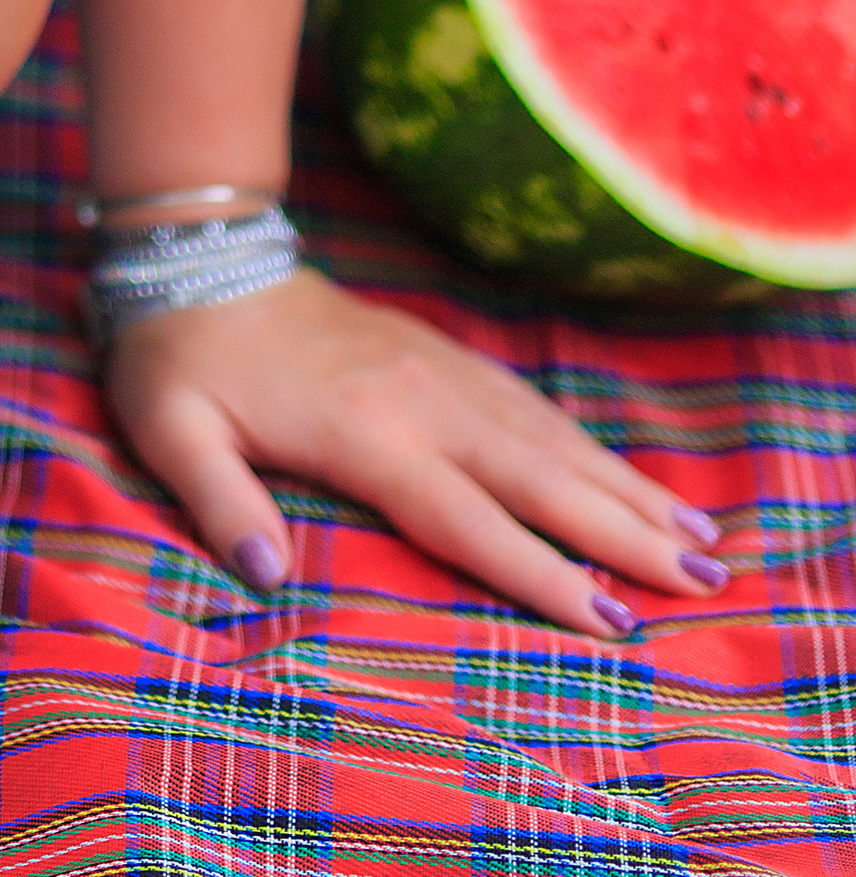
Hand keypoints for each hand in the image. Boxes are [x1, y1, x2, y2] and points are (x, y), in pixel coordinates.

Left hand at [105, 263, 729, 634]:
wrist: (199, 256)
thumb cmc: (180, 359)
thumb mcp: (171, 430)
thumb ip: (219, 505)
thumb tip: (267, 581)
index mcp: (364, 431)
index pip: (468, 518)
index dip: (539, 572)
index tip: (608, 620)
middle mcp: (420, 399)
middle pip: (540, 478)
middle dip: (626, 534)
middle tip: (705, 585)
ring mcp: (439, 371)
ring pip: (551, 440)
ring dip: (628, 491)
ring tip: (701, 543)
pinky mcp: (441, 354)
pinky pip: (532, 409)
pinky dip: (590, 448)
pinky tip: (631, 481)